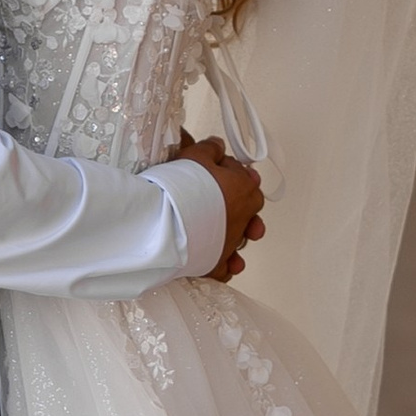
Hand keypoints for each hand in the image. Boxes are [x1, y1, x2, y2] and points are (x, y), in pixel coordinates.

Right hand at [174, 132, 264, 283]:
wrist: (164, 222)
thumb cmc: (181, 189)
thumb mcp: (195, 156)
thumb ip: (211, 149)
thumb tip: (217, 146)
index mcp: (243, 189)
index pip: (247, 178)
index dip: (232, 172)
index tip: (220, 170)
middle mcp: (243, 218)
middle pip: (251, 208)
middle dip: (240, 201)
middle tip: (221, 195)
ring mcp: (231, 242)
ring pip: (242, 238)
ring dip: (235, 232)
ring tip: (222, 228)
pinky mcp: (216, 263)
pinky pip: (227, 268)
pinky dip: (225, 265)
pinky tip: (220, 260)